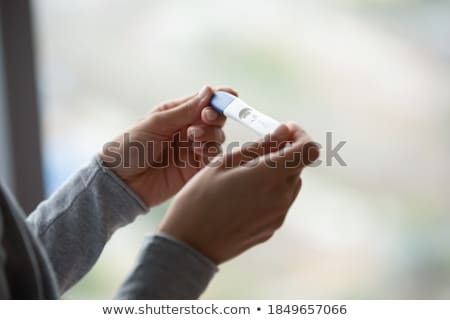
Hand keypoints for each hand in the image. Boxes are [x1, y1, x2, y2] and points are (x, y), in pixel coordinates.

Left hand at [100, 86, 237, 206]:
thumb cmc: (129, 147)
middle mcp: (186, 130)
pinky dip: (210, 150)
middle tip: (205, 118)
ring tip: (192, 138)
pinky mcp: (194, 169)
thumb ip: (185, 110)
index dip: (219, 98)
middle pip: (215, 119)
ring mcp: (191, 149)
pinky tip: (196, 151)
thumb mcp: (156, 124)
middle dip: (215, 116)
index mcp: (175, 114)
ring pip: (217, 137)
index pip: (203, 102)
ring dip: (210, 134)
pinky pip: (213, 156)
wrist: (121, 182)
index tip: (230, 96)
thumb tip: (209, 91)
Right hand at [159, 123, 318, 263]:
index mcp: (270, 176)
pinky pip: (279, 202)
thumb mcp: (224, 163)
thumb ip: (260, 146)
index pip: (308, 150)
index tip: (285, 131)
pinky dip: (269, 192)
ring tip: (245, 176)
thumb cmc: (200, 198)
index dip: (301, 136)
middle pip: (298, 167)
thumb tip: (283, 131)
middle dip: (283, 153)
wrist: (190, 244)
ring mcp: (278, 216)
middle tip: (257, 151)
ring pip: (289, 185)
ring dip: (277, 173)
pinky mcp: (272, 228)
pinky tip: (243, 196)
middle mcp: (281, 197)